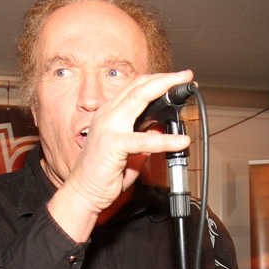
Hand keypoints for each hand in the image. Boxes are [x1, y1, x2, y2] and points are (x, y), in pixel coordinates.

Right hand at [48, 70, 192, 240]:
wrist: (82, 193)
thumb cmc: (102, 174)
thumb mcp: (131, 152)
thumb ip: (145, 138)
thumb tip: (161, 128)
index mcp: (110, 114)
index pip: (135, 88)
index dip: (156, 81)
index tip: (176, 79)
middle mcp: (107, 115)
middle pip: (139, 87)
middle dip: (164, 78)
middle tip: (186, 75)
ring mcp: (108, 127)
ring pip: (139, 99)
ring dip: (164, 91)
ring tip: (183, 89)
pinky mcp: (113, 144)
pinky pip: (143, 139)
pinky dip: (165, 140)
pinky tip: (180, 141)